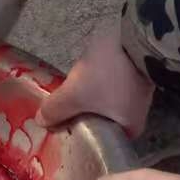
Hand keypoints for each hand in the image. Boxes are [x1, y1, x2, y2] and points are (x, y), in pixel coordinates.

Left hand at [39, 26, 153, 138]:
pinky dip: (97, 84)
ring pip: (105, 103)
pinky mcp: (135, 75)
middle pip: (100, 121)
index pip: (100, 142)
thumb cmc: (109, 75)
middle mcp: (137, 117)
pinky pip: (110, 87)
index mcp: (130, 130)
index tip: (60, 129)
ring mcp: (138, 95)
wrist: (135, 38)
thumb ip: (56, 110)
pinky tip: (83, 78)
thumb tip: (41, 122)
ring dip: (89, 98)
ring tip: (69, 94)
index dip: (79, 136)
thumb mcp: (74, 94)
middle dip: (81, 115)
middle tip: (60, 111)